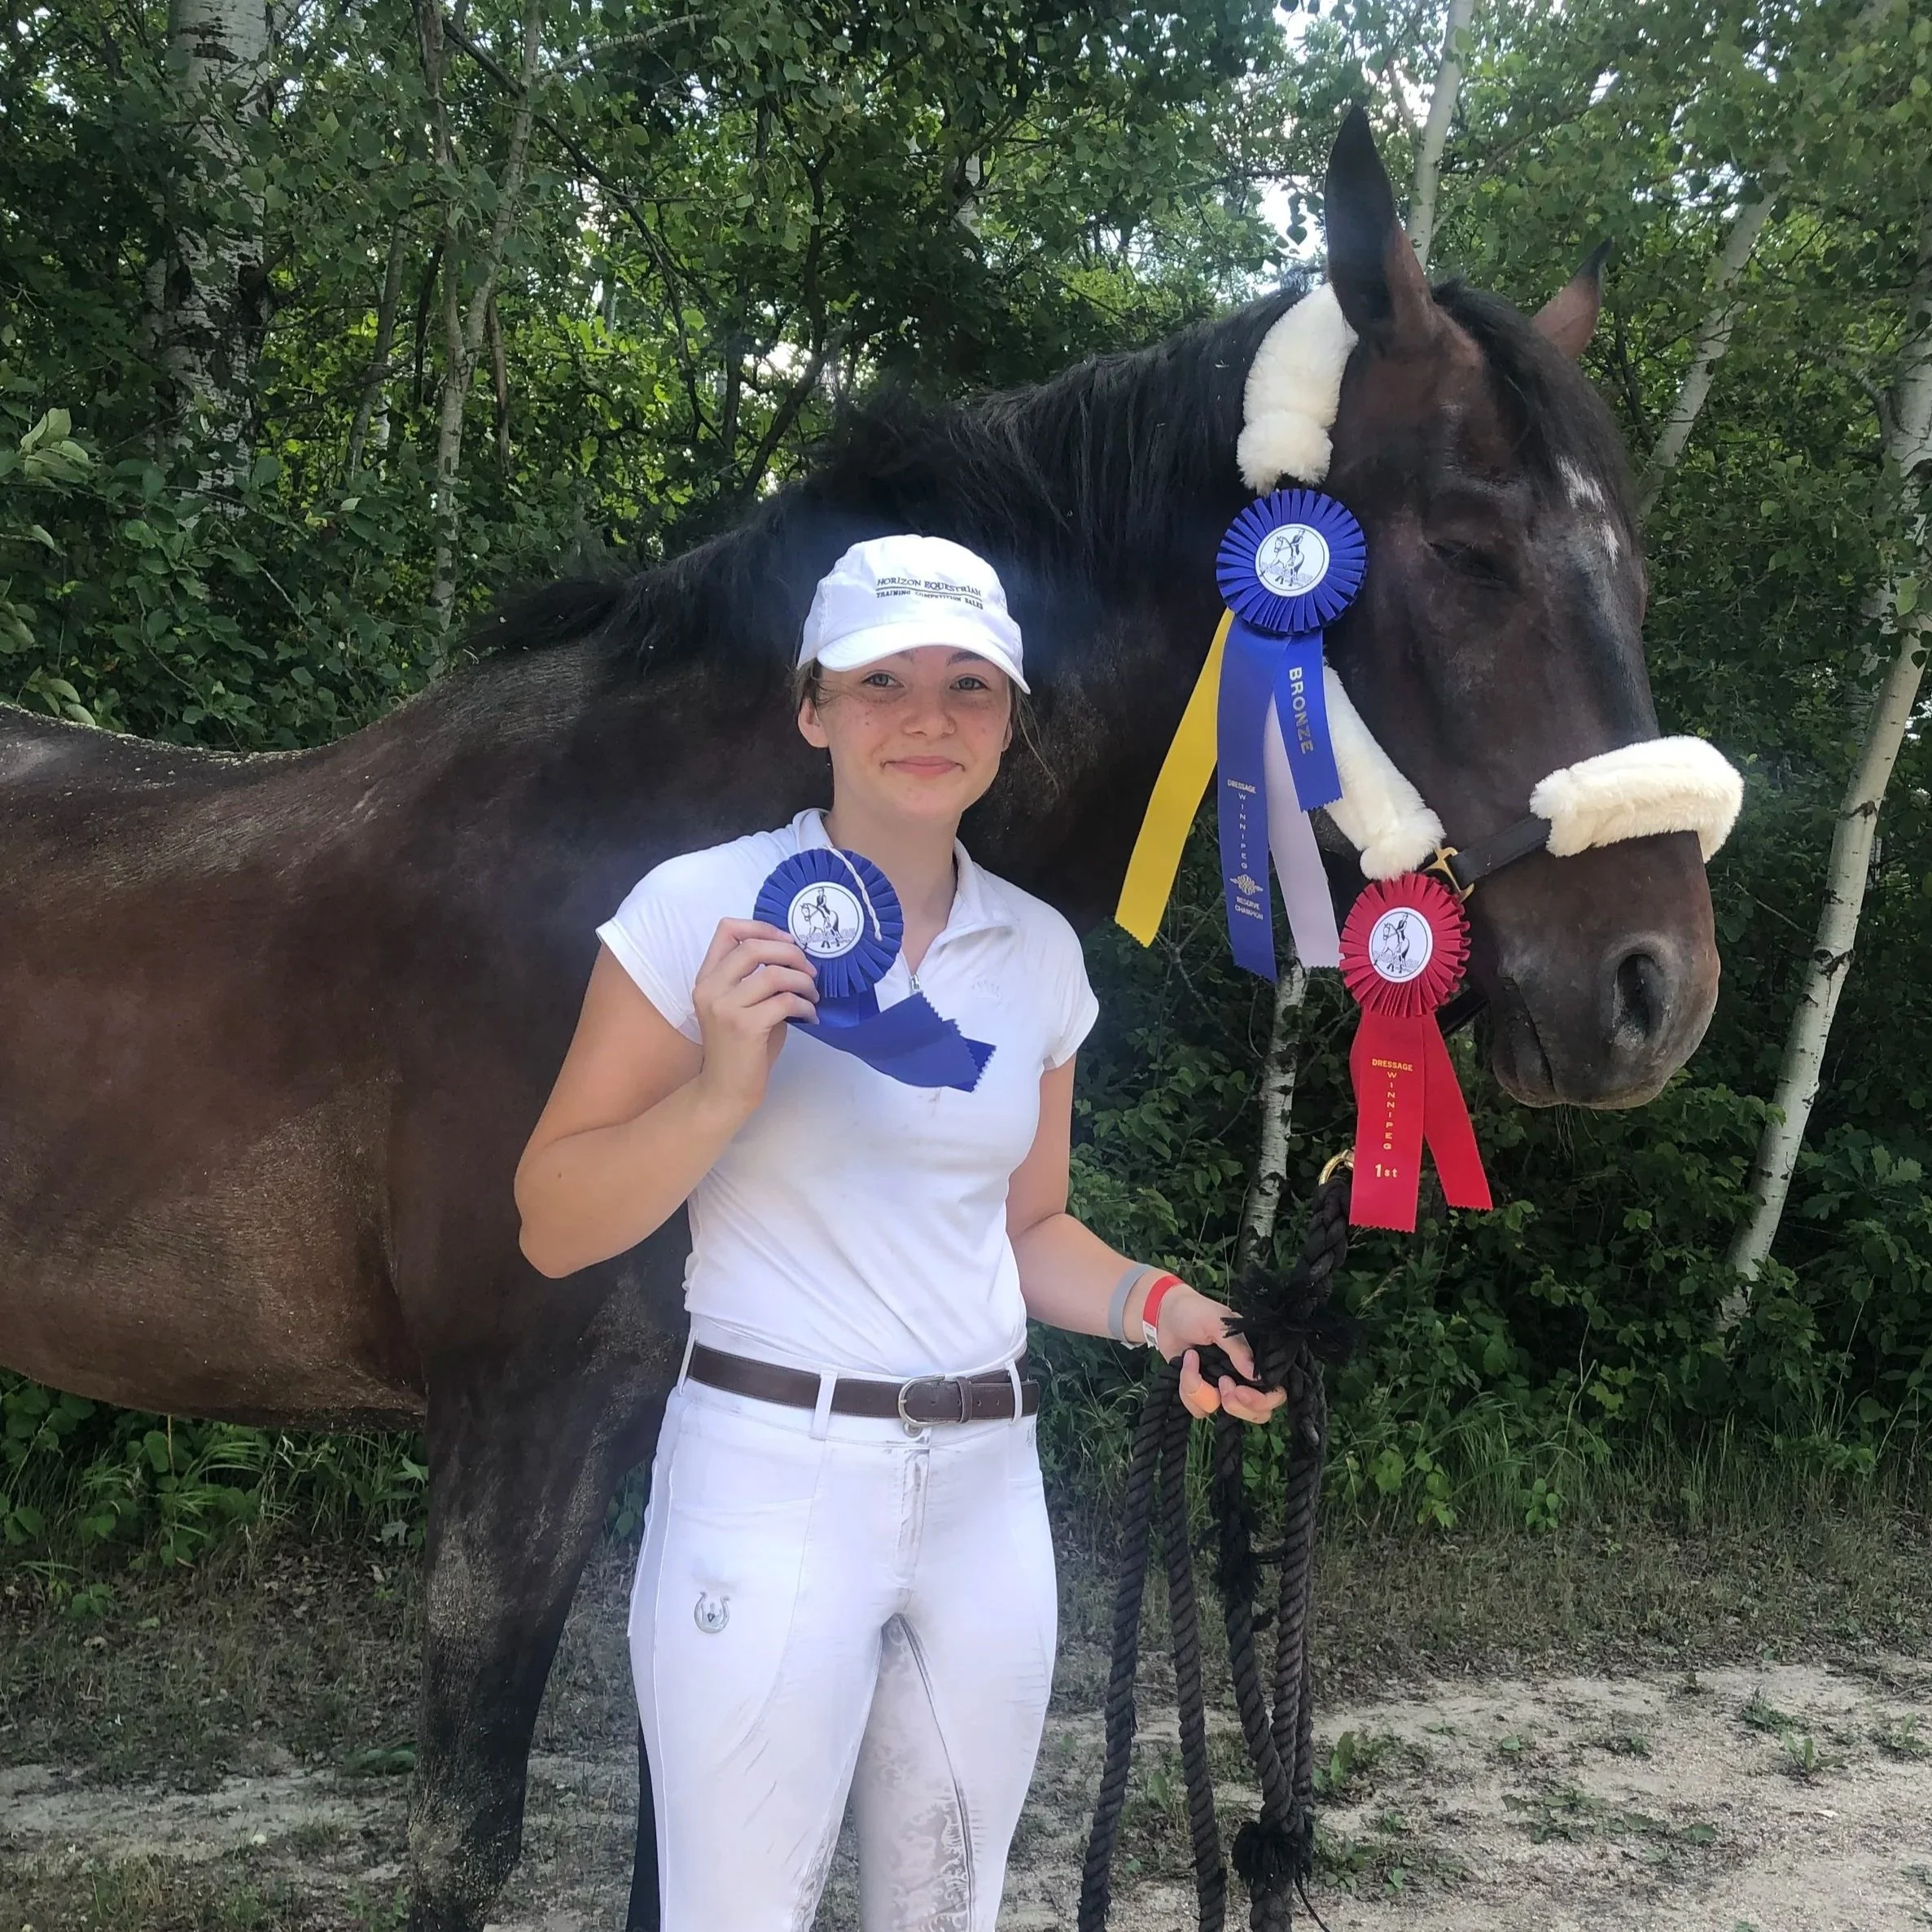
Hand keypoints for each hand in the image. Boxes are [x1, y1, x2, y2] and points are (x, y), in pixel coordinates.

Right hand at [689, 918, 816, 1120]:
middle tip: (809, 970)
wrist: (726, 1090)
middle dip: (790, 953)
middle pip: (753, 947)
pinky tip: (810, 1015)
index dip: (762, 927)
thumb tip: (795, 957)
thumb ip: (756, 979)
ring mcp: (725, 1007)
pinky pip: (784, 1001)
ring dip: (802, 981)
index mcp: (707, 978)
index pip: (727, 930)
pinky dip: (804, 1005)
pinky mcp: (745, 1026)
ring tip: (812, 995)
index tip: (788, 940)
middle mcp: (710, 988)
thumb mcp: (742, 1005)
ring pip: (773, 974)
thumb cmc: (740, 1047)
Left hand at [1156, 1285, 1284, 1425]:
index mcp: (1256, 1360)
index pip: (1275, 1393)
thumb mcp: (1219, 1323)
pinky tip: (1183, 1366)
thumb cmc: (1197, 1312)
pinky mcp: (1200, 1393)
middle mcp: (1243, 1378)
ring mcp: (1221, 1388)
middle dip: (1236, 1406)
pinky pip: (1198, 1409)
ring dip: (1200, 1389)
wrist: (1165, 1315)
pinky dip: (1186, 1391)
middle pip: (1255, 1414)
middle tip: (1221, 1383)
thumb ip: (1238, 1348)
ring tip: (1191, 1360)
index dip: (1261, 1400)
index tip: (1240, 1391)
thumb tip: (1256, 1377)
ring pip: (1220, 1411)